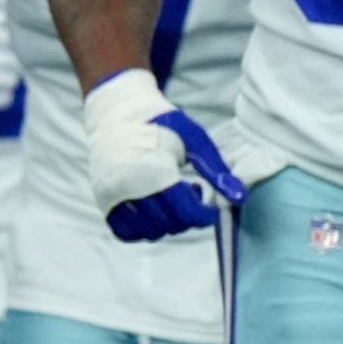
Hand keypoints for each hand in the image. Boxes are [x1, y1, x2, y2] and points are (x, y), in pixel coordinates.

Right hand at [82, 68, 245, 241]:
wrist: (118, 111)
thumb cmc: (160, 122)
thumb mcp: (193, 138)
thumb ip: (216, 169)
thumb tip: (239, 197)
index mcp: (154, 168)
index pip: (186, 212)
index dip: (205, 216)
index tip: (211, 208)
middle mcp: (129, 185)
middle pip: (169, 225)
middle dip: (188, 217)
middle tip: (191, 193)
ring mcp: (112, 195)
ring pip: (148, 232)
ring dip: (166, 224)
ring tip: (171, 199)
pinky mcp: (103, 199)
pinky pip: (124, 232)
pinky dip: (142, 229)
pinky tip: (154, 210)